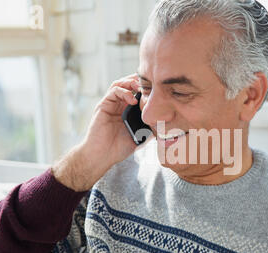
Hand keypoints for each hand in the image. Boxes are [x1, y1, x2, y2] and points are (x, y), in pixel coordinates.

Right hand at [52, 74, 151, 190]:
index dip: (146, 88)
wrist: (102, 156)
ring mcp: (110, 104)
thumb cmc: (119, 148)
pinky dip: (124, 92)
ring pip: (120, 84)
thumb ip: (150, 128)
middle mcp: (118, 105)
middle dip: (139, 81)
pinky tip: (132, 99)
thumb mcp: (140, 137)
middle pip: (128, 84)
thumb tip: (165, 124)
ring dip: (131, 83)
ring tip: (141, 88)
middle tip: (150, 84)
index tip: (158, 89)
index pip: (137, 92)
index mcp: (128, 110)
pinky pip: (113, 91)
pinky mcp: (103, 105)